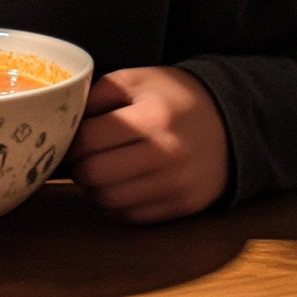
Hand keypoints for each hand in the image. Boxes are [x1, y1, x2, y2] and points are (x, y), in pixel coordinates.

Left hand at [66, 66, 228, 222]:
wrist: (229, 120)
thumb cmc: (175, 96)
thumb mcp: (136, 79)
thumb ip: (97, 95)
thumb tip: (67, 122)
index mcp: (151, 118)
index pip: (89, 140)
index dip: (71, 140)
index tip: (70, 138)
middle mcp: (165, 155)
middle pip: (95, 175)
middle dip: (78, 166)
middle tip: (80, 156)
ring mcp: (175, 185)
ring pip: (110, 201)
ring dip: (94, 188)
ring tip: (99, 169)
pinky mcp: (182, 206)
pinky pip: (132, 217)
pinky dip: (116, 205)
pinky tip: (119, 185)